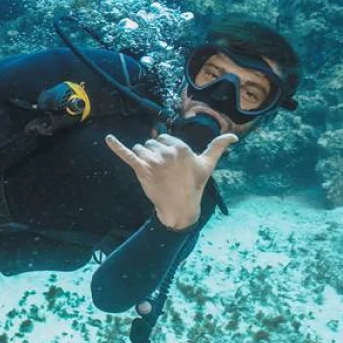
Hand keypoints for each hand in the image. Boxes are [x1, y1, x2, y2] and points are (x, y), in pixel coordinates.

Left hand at [105, 131, 237, 228]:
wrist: (181, 207)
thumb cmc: (194, 185)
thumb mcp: (208, 164)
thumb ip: (218, 147)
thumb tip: (234, 135)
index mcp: (181, 147)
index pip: (163, 139)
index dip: (165, 150)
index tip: (172, 164)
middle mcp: (167, 152)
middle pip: (150, 143)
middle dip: (154, 154)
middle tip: (164, 171)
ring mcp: (154, 161)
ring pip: (140, 149)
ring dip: (143, 158)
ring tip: (153, 173)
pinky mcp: (142, 170)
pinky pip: (127, 154)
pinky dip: (116, 146)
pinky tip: (108, 138)